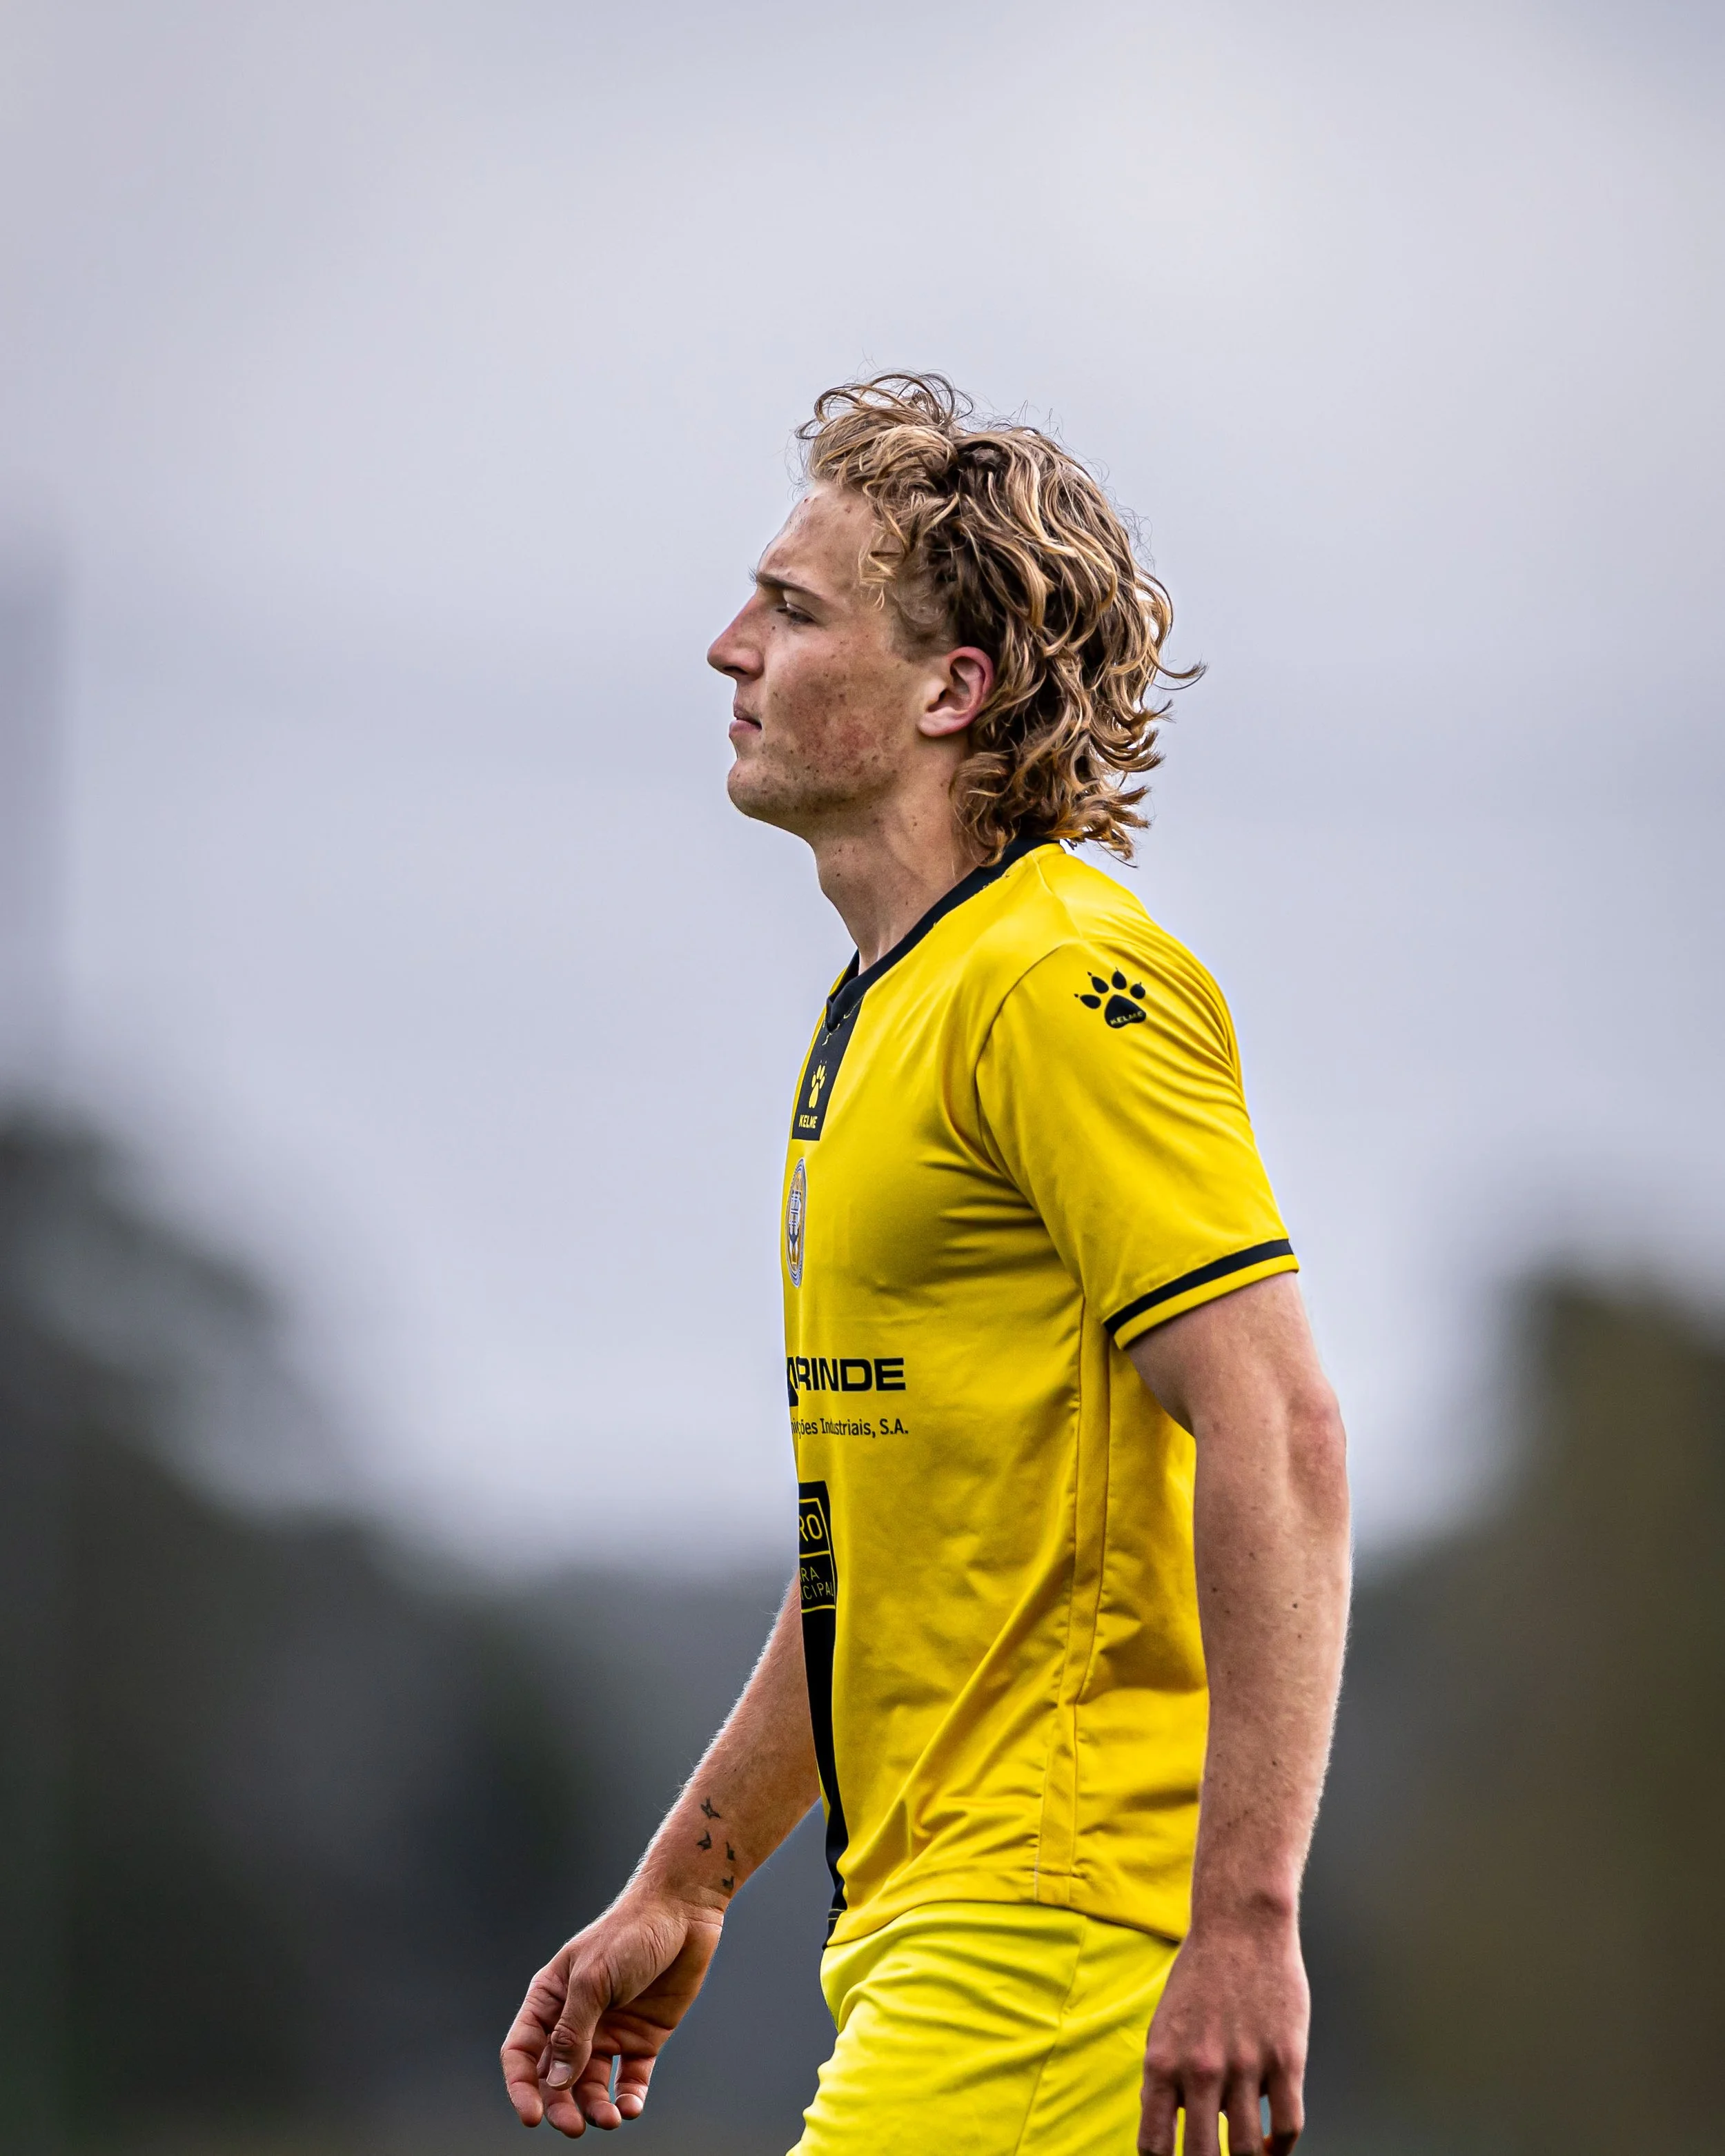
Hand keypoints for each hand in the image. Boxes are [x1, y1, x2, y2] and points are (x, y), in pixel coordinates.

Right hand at [501, 1890, 723, 2135]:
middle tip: (573, 2128)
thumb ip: (574, 2031)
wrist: (683, 1911)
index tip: (532, 2117)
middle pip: (556, 2077)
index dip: (521, 2086)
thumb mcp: (594, 1979)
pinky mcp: (643, 2038)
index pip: (523, 2051)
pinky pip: (629, 2080)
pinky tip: (630, 2107)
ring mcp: (610, 2031)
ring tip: (610, 2119)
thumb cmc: (630, 1932)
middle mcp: (577, 2019)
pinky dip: (628, 2099)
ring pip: (591, 2086)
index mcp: (552, 1998)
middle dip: (561, 2106)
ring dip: (595, 2108)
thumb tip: (556, 2082)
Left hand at [1138, 1910, 1308, 2155]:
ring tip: (1245, 2154)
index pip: (1154, 2145)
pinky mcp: (1285, 2059)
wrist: (1240, 1925)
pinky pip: (1286, 2127)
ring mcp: (1245, 2067)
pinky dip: (1280, 2147)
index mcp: (1162, 2063)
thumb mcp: (1163, 2025)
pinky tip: (1272, 2144)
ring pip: (1248, 2152)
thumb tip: (1165, 2127)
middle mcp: (1201, 2070)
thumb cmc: (1199, 1975)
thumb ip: (1162, 2078)